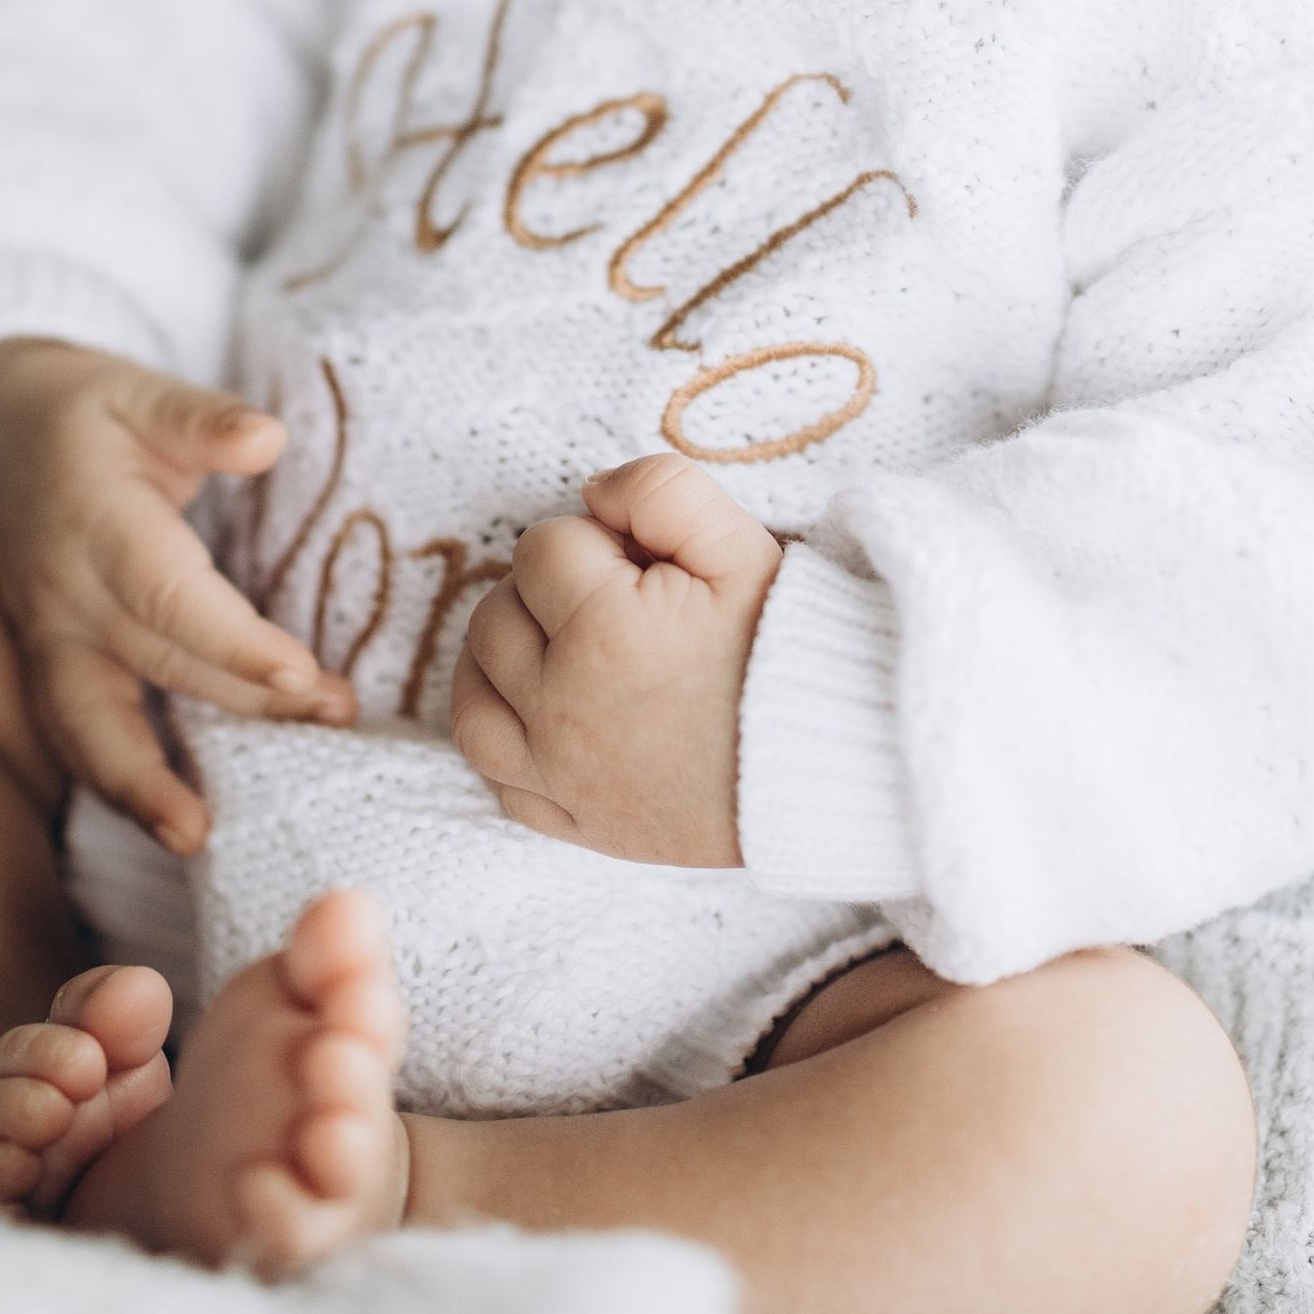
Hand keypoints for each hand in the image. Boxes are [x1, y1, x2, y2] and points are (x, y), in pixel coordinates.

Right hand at [0, 338, 351, 854]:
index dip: (233, 640)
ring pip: (89, 723)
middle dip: (245, 702)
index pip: (167, 595)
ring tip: (198, 836)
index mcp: (95, 520)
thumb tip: (267, 439)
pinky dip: (113, 783)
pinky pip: (73, 733)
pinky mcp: (46, 661)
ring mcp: (47, 634)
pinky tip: (168, 823)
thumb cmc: (80, 410)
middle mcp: (64, 590)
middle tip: (334, 720)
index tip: (303, 675)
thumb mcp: (138, 389)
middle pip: (157, 662)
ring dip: (144, 784)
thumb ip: (201, 418)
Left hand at [449, 454, 781, 864]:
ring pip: (473, 702)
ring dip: (498, 661)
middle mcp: (563, 709)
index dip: (593, 541)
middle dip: (544, 591)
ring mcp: (563, 776)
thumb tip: (591, 493)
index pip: (541, 548)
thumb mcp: (741, 544)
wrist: (839, 762)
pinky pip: (498, 781)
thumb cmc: (790, 649)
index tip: (646, 565)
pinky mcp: (578, 823)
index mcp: (601, 632)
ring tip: (553, 642)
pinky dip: (505, 742)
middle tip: (613, 598)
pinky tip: (541, 714)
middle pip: (496, 618)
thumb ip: (660, 490)